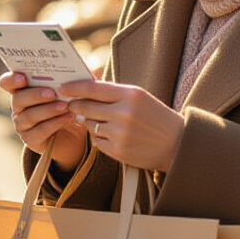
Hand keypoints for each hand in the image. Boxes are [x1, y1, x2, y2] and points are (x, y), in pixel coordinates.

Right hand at [1, 72, 87, 171]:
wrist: (74, 133)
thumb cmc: (70, 103)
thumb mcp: (71, 89)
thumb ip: (72, 76)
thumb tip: (83, 65)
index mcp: (23, 89)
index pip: (7, 82)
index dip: (11, 79)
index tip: (22, 77)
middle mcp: (19, 106)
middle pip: (18, 99)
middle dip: (35, 94)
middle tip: (52, 92)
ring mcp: (23, 124)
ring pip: (29, 116)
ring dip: (48, 110)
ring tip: (65, 105)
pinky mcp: (31, 140)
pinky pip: (39, 131)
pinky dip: (54, 123)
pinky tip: (67, 118)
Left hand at [58, 80, 183, 172]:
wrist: (177, 144)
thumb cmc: (156, 117)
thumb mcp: (139, 97)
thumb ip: (113, 92)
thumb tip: (84, 90)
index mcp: (130, 95)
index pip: (93, 88)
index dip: (74, 87)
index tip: (62, 88)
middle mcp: (124, 113)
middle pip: (86, 107)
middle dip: (76, 106)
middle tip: (72, 105)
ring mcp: (120, 133)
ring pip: (90, 125)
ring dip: (89, 123)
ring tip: (101, 121)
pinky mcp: (118, 150)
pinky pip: (97, 141)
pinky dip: (100, 138)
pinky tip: (112, 135)